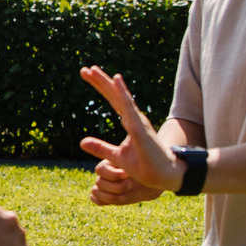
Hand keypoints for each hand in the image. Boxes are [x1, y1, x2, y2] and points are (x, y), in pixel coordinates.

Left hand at [78, 66, 185, 204]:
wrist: (163, 176)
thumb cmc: (144, 165)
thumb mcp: (116, 157)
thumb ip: (101, 148)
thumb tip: (82, 142)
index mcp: (130, 122)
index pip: (114, 100)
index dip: (101, 87)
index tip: (87, 74)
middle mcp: (135, 118)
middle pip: (115, 95)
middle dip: (100, 82)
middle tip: (85, 69)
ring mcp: (138, 122)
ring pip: (121, 98)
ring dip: (108, 83)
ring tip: (94, 71)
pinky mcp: (140, 129)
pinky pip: (129, 109)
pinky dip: (122, 94)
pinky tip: (116, 81)